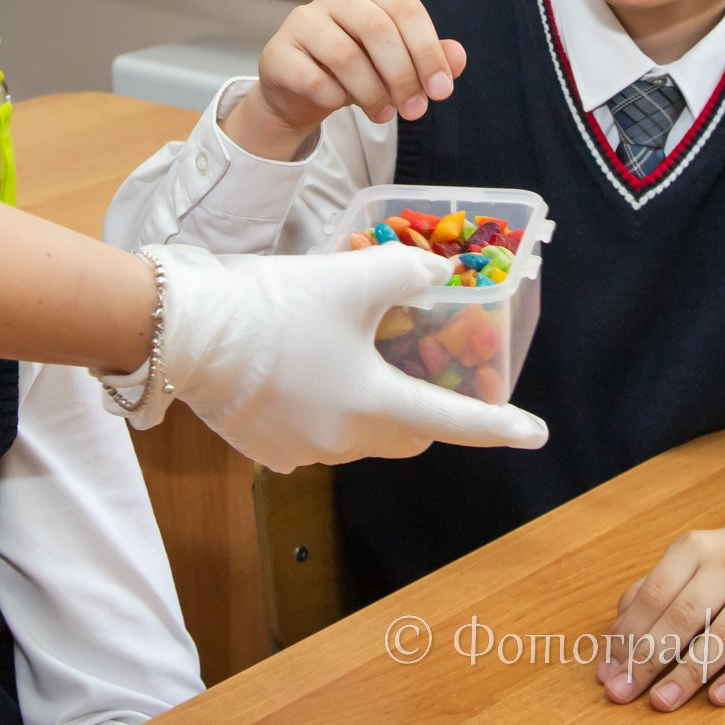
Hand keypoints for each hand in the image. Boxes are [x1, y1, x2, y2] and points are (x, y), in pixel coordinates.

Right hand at [124, 242, 548, 471]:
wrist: (188, 331)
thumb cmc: (276, 304)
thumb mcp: (354, 276)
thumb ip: (409, 272)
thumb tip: (440, 272)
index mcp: (375, 406)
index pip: (454, 421)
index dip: (499, 424)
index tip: (535, 431)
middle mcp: (345, 442)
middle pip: (408, 433)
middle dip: (426, 407)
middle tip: (424, 368)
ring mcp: (304, 452)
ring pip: (362, 434)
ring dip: (372, 404)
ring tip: (359, 355)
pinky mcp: (269, 449)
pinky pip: (318, 434)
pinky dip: (328, 408)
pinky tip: (308, 369)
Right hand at [224, 0, 464, 159]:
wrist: (300, 88)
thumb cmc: (356, 68)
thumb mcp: (398, 63)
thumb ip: (430, 57)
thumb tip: (458, 59)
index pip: (407, 9)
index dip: (428, 51)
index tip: (442, 90)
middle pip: (378, 30)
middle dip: (403, 76)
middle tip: (415, 111)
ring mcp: (304, 20)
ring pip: (346, 56)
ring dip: (372, 93)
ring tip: (383, 114)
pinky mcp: (280, 51)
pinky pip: (313, 79)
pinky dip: (334, 98)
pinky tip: (341, 104)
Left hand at [596, 486, 724, 710]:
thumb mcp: (690, 560)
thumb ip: (650, 591)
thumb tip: (614, 640)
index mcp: (696, 548)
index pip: (654, 594)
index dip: (628, 635)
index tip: (608, 671)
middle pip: (684, 615)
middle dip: (648, 658)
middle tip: (624, 693)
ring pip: (723, 634)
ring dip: (688, 673)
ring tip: (661, 701)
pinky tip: (717, 697)